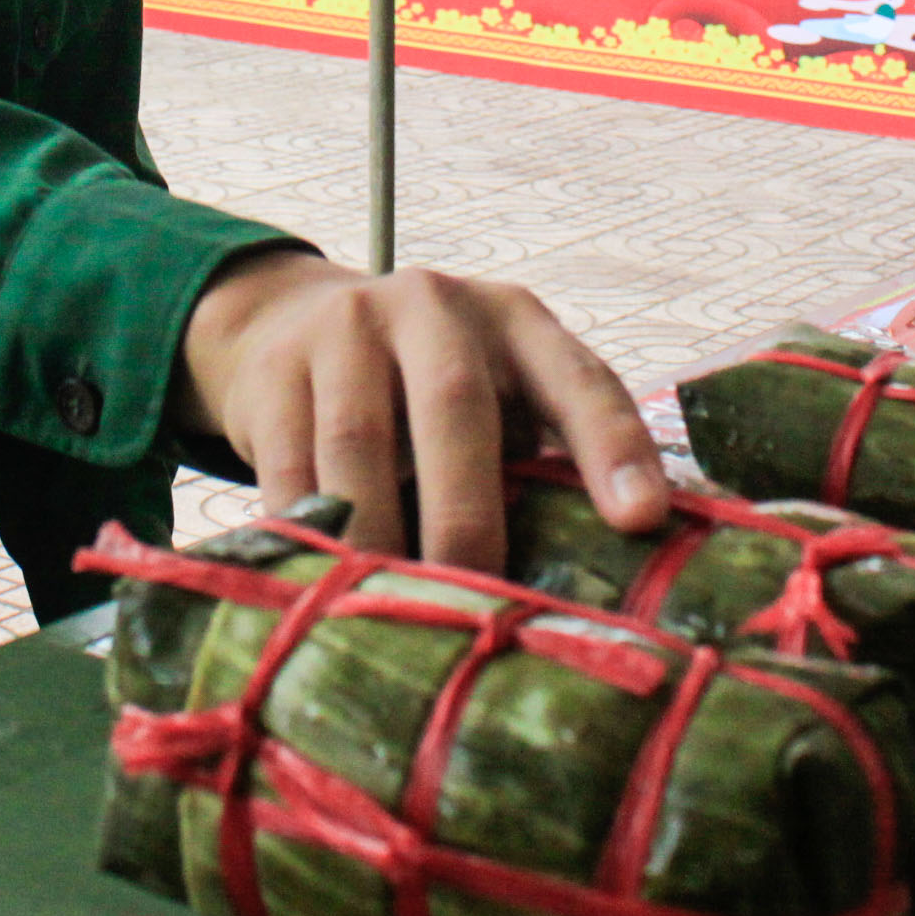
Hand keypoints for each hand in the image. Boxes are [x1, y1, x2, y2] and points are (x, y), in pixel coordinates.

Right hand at [174, 249, 665, 570]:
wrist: (289, 321)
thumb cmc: (423, 389)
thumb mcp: (493, 397)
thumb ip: (539, 463)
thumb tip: (594, 590)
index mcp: (513, 320)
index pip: (577, 378)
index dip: (612, 447)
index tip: (641, 521)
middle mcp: (432, 306)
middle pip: (454, 405)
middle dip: (468, 516)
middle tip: (477, 603)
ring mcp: (344, 328)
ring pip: (358, 443)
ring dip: (377, 536)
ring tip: (393, 609)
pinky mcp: (273, 370)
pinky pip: (287, 465)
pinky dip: (307, 534)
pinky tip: (321, 587)